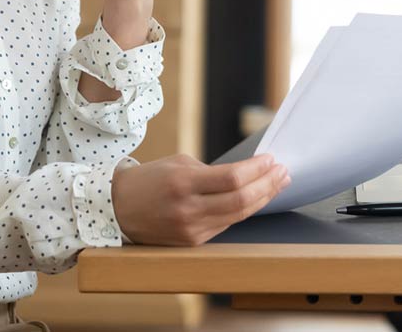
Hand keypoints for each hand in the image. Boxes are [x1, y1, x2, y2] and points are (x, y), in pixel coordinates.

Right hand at [111, 153, 290, 246]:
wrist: (118, 208)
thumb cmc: (150, 179)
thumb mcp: (178, 164)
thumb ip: (211, 172)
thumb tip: (247, 175)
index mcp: (183, 182)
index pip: (232, 178)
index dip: (257, 169)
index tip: (271, 159)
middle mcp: (188, 208)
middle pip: (241, 199)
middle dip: (267, 185)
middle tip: (283, 172)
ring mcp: (190, 229)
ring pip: (238, 215)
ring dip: (262, 199)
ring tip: (277, 185)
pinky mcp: (192, 242)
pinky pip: (225, 225)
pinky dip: (244, 211)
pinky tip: (256, 200)